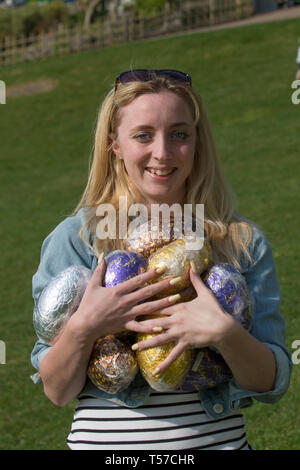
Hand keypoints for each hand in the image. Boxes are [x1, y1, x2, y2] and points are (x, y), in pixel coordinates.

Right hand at [69, 258, 183, 342]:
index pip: (138, 280)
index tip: (163, 267)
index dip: (151, 274)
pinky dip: (151, 327)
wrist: (84, 325)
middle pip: (147, 292)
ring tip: (177, 298)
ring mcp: (127, 314)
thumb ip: (99, 270)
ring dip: (164, 303)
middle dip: (163, 285)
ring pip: (149, 308)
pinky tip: (162, 325)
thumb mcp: (92, 285)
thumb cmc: (87, 304)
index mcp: (118, 291)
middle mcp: (125, 302)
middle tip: (177, 280)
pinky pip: (140, 327)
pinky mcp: (126, 325)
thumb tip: (102, 256)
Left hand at [129, 267, 234, 372]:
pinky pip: (173, 355)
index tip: (133, 305)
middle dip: (140, 324)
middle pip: (155, 322)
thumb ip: (196, 280)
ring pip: (159, 339)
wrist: (224, 327)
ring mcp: (180, 333)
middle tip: (125, 326)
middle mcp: (176, 320)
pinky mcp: (185, 344)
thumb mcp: (205, 293)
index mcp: (179, 307)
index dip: (146, 305)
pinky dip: (165, 363)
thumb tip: (191, 265)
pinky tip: (156, 371)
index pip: (159, 306)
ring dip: (146, 343)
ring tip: (134, 348)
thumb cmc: (214, 310)